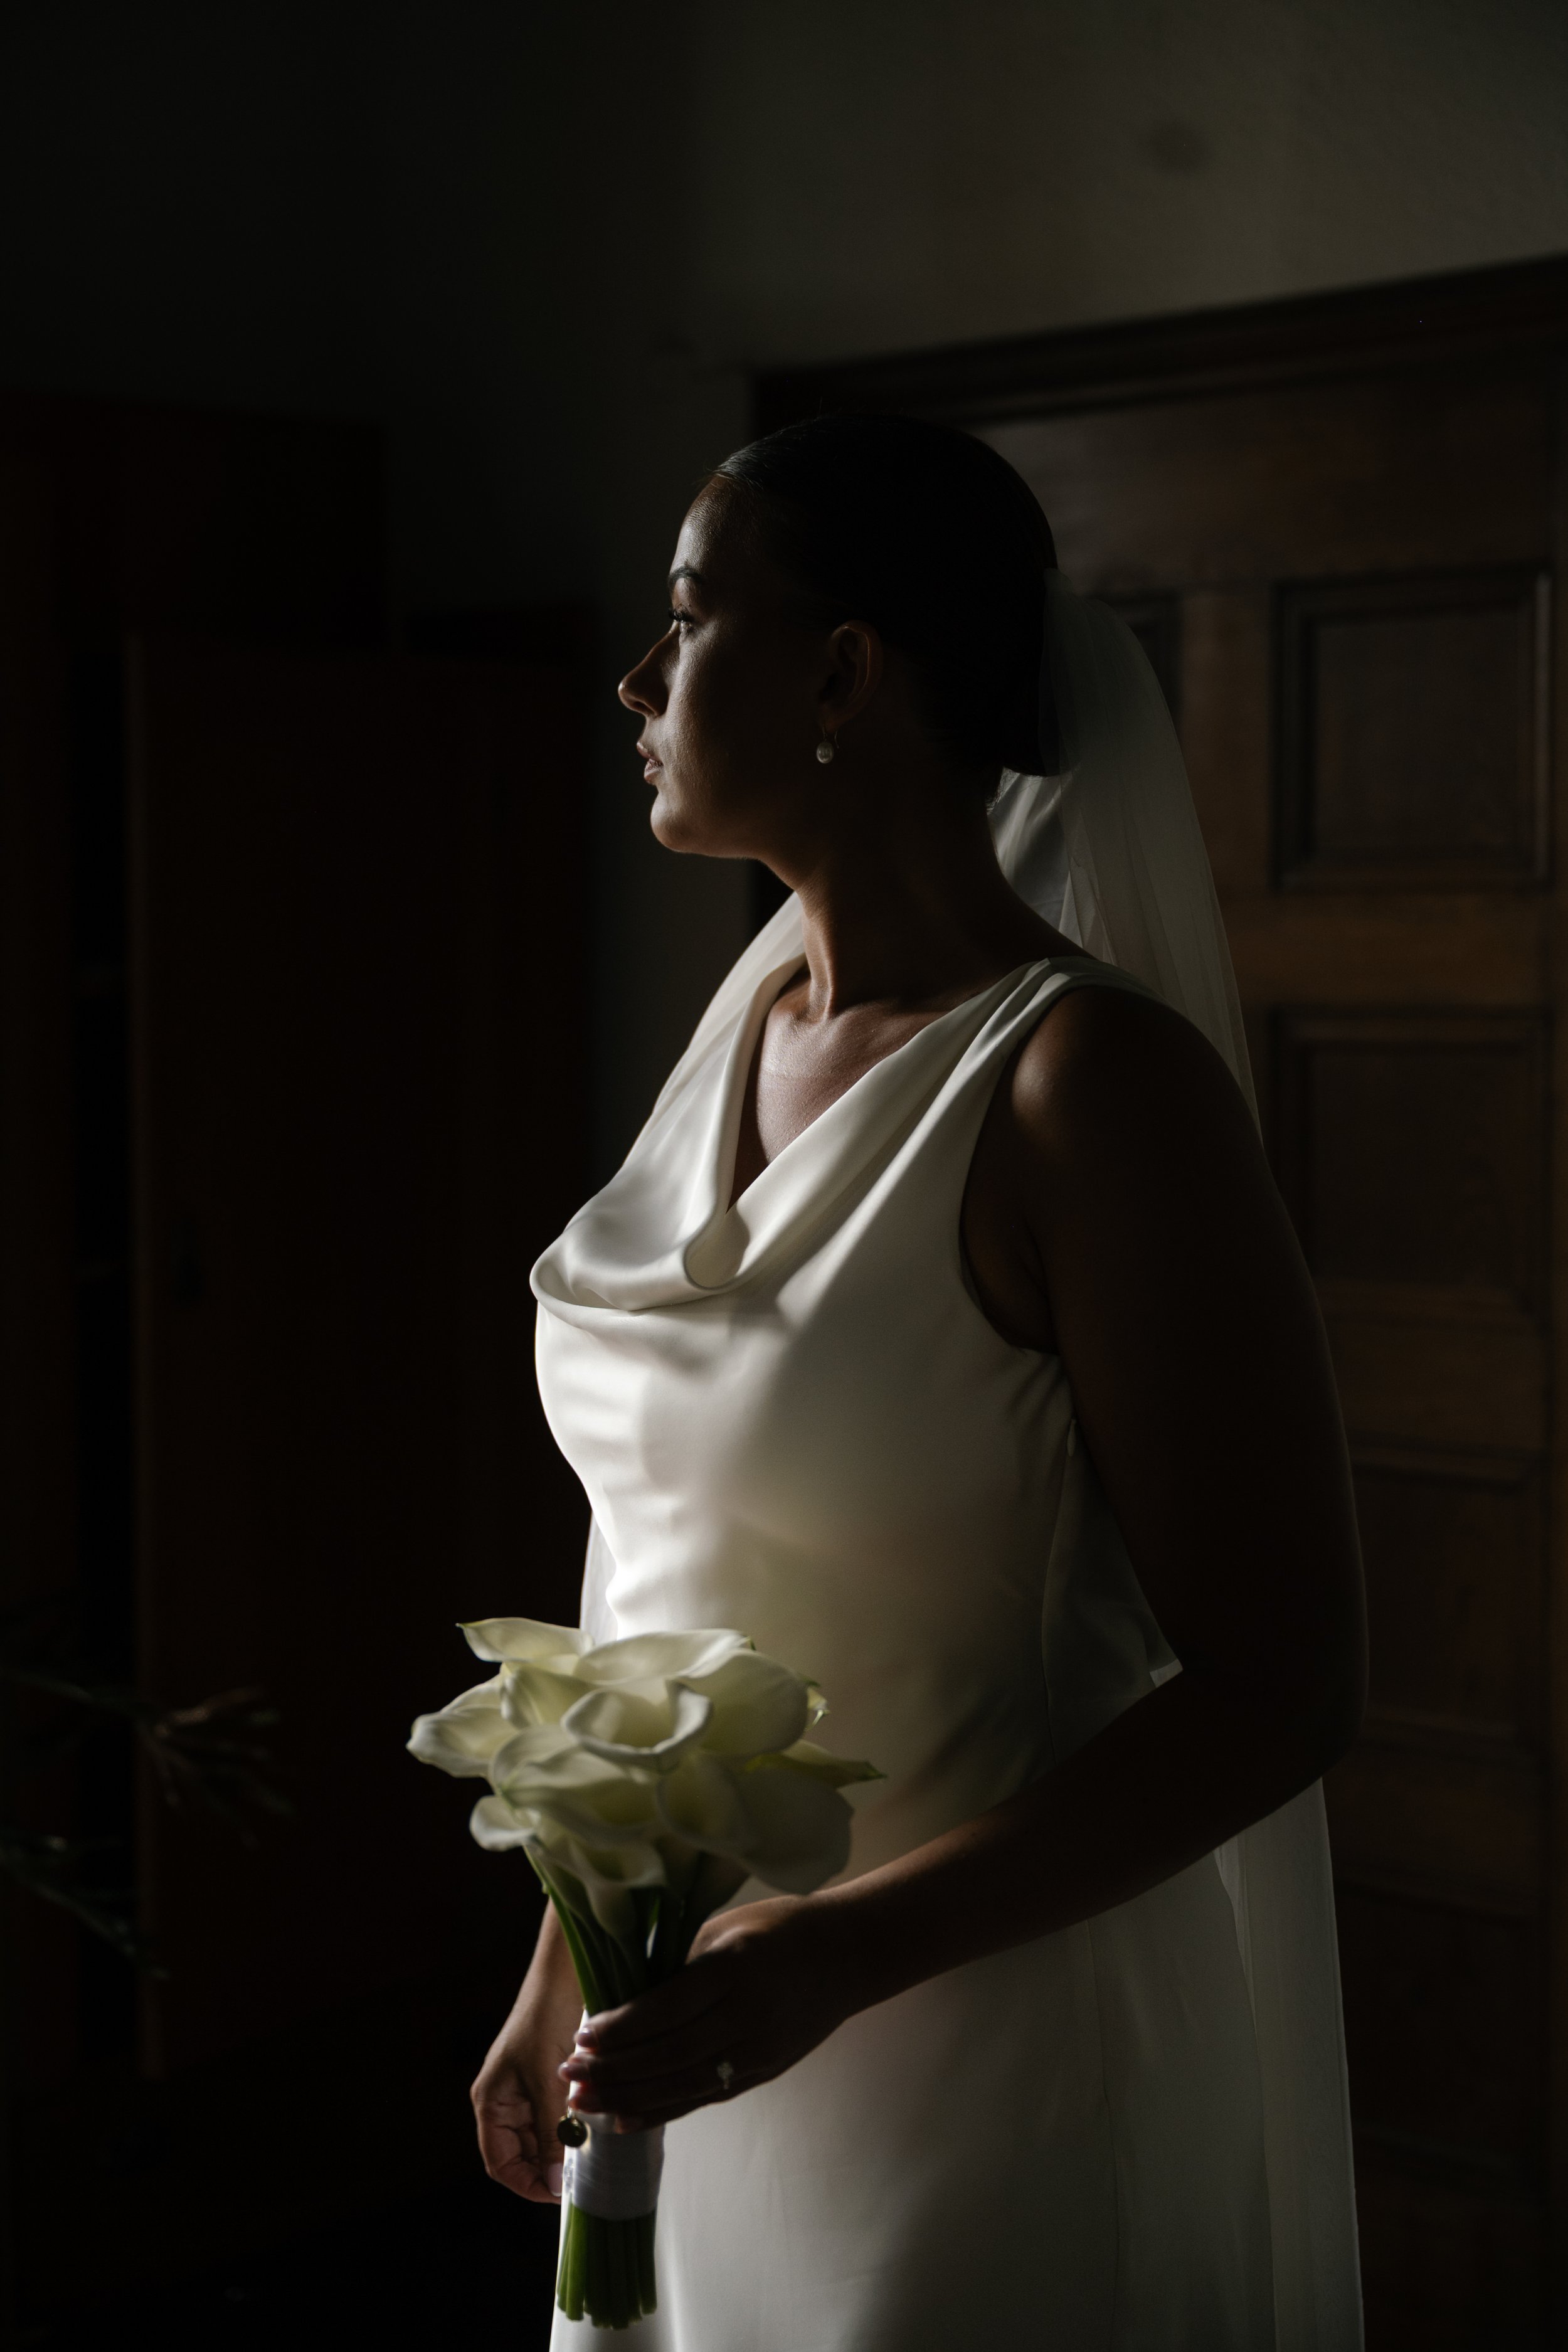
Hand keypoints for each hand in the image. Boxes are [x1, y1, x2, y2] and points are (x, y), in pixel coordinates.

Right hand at [472, 1907, 583, 2202]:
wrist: (562, 1974)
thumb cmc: (545, 2020)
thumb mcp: (547, 2084)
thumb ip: (551, 2135)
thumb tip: (553, 2185)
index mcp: (491, 2103)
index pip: (501, 2164)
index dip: (526, 2185)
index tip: (557, 2196)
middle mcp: (504, 2101)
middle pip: (521, 2155)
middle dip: (547, 2168)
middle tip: (580, 2176)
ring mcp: (525, 2091)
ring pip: (541, 2139)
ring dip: (562, 2148)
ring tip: (588, 2151)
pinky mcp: (546, 2080)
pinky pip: (554, 2118)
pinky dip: (570, 2127)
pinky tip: (591, 2127)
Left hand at [558, 1895, 857, 2131]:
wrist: (847, 1955)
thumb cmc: (779, 1928)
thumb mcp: (725, 1929)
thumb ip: (679, 1965)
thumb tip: (622, 1999)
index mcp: (734, 1969)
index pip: (666, 2009)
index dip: (621, 2028)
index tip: (582, 2034)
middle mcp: (747, 2016)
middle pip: (669, 2054)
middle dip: (613, 2069)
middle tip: (568, 2073)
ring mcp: (758, 2051)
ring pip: (683, 2084)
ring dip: (628, 2097)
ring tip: (583, 2103)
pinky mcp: (763, 2073)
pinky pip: (705, 2096)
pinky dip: (663, 2110)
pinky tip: (626, 2118)